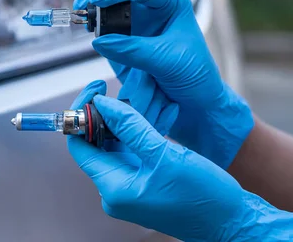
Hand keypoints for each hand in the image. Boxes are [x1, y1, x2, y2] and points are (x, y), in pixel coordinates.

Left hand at [68, 88, 292, 241]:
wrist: (234, 224)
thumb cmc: (204, 197)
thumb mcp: (165, 155)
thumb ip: (130, 127)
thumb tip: (102, 104)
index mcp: (113, 186)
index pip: (79, 145)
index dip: (83, 114)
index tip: (96, 90)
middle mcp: (115, 188)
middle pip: (97, 143)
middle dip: (109, 114)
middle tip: (122, 91)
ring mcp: (129, 186)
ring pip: (116, 144)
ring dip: (128, 121)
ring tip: (145, 100)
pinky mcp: (143, 182)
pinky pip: (133, 151)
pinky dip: (141, 132)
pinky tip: (158, 114)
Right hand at [74, 0, 253, 168]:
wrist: (192, 98)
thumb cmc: (193, 75)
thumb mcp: (168, 61)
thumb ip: (134, 50)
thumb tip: (99, 41)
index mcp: (171, 0)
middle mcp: (151, 1)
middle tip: (86, 3)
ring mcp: (133, 14)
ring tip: (84, 18)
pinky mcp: (118, 30)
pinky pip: (99, 14)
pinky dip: (89, 16)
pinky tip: (87, 27)